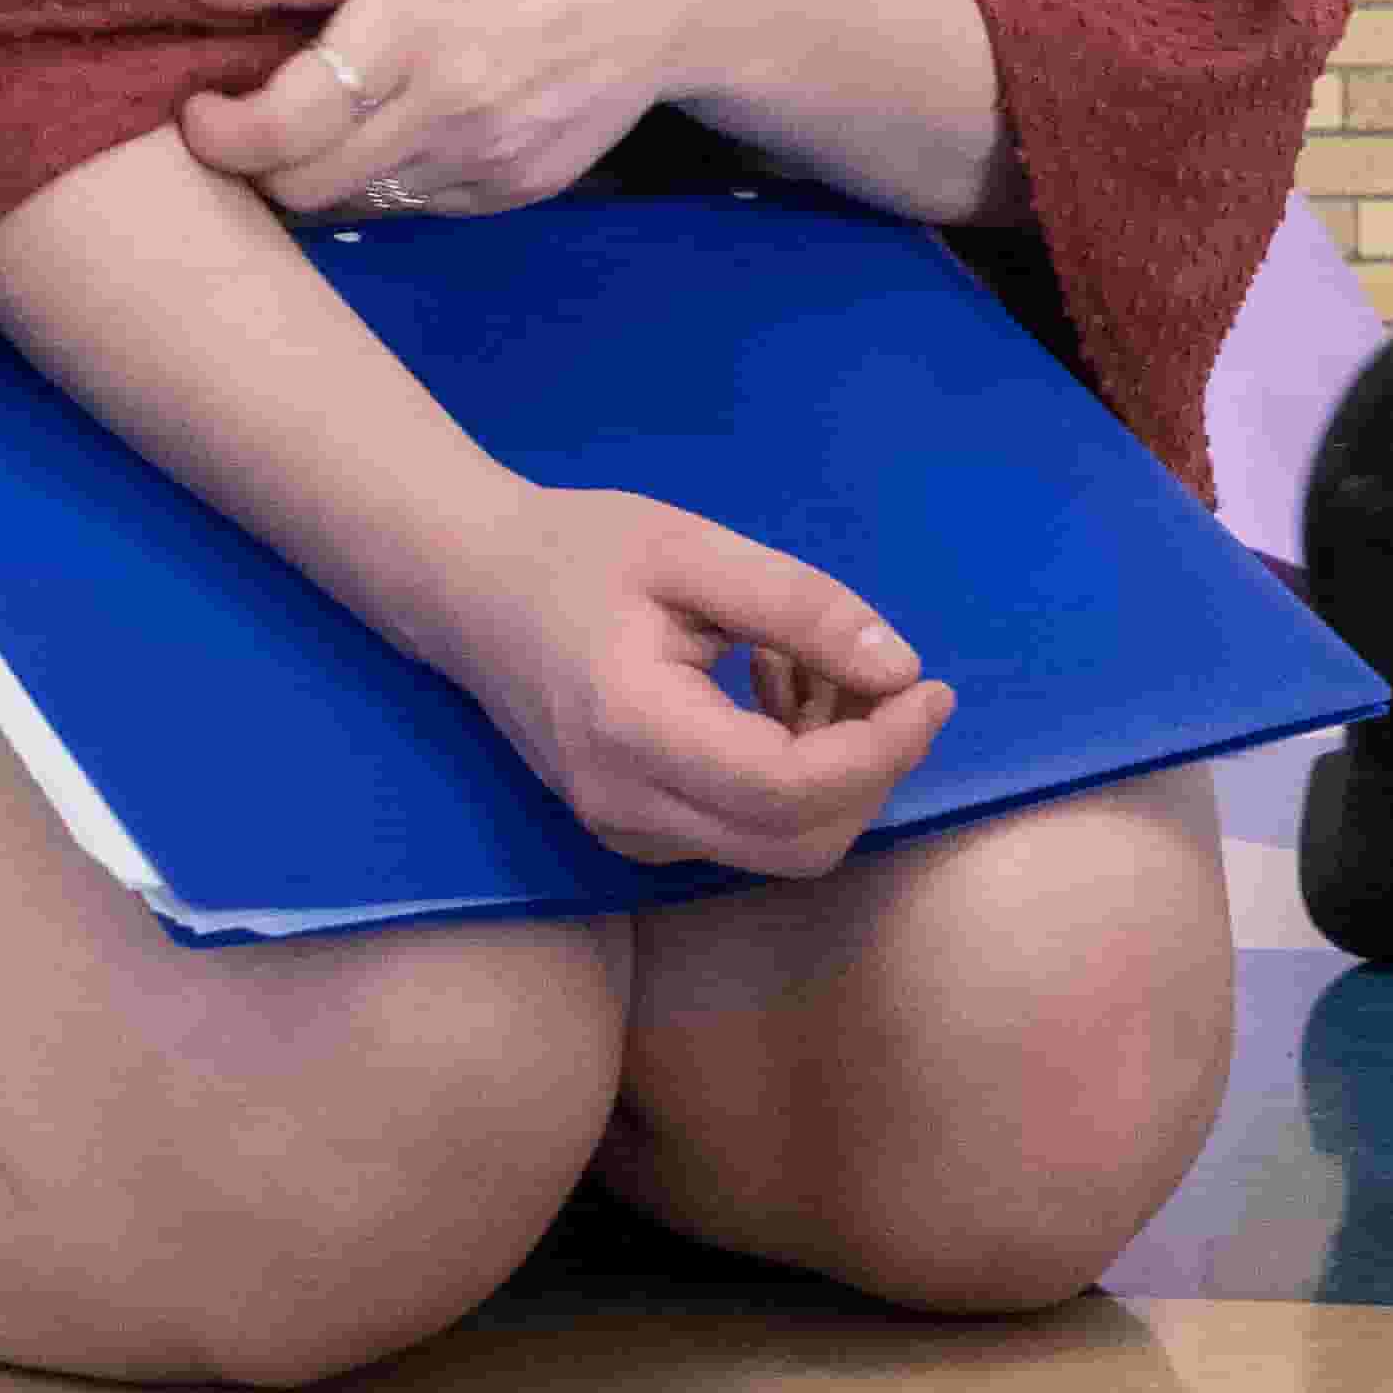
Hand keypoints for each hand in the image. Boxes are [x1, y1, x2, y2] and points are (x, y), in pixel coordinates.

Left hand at [171, 0, 774, 224]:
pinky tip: (412, 121)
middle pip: (302, 187)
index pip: (279, 128)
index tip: (203, 106)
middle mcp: (449, 105)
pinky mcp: (516, 192)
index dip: (218, 133)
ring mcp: (488, 159)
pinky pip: (415, 206)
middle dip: (259, 162)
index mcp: (411, 24)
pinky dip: (390, 176)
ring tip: (330, 114)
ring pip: (353, 206)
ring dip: (319, 174)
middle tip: (254, 113)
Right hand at [445, 490, 954, 876]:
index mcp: (635, 731)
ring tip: (805, 659)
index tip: (928, 686)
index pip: (792, 788)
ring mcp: (628, 830)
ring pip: (781, 842)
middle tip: (880, 673)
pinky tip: (767, 685)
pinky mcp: (636, 829)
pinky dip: (792, 771)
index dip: (882, 749)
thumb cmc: (573, 553)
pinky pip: (747, 827)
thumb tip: (899, 666)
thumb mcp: (691, 550)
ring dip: (832, 767)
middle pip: (801, 840)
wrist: (465, 588)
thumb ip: (799, 605)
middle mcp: (629, 807)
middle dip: (869, 766)